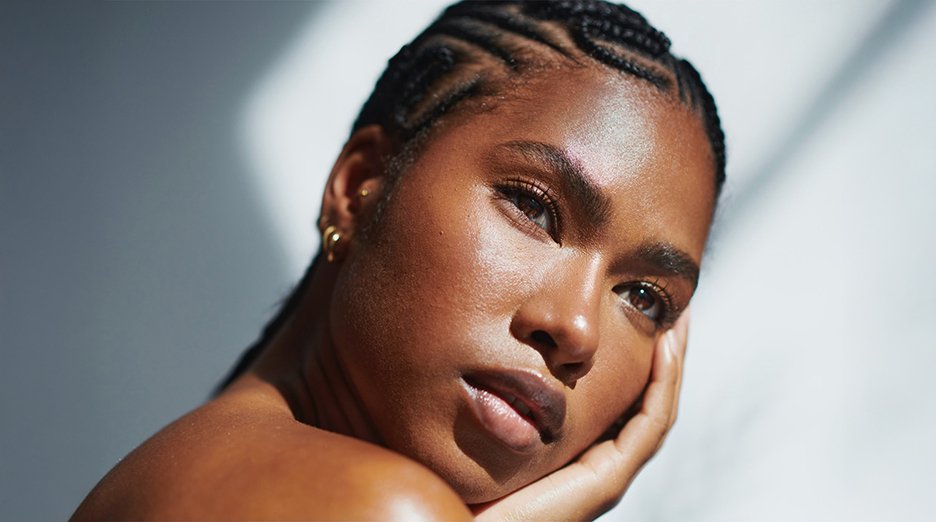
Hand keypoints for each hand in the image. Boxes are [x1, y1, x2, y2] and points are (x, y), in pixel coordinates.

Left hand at [472, 310, 689, 520]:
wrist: (464, 521)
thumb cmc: (463, 478)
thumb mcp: (488, 416)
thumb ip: (500, 391)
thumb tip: (493, 343)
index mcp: (575, 452)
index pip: (621, 398)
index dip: (637, 356)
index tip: (640, 309)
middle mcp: (596, 465)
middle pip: (646, 401)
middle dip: (664, 356)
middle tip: (675, 307)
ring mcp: (604, 476)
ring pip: (655, 411)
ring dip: (672, 364)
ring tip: (678, 320)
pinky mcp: (603, 484)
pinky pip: (646, 427)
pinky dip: (662, 385)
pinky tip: (664, 349)